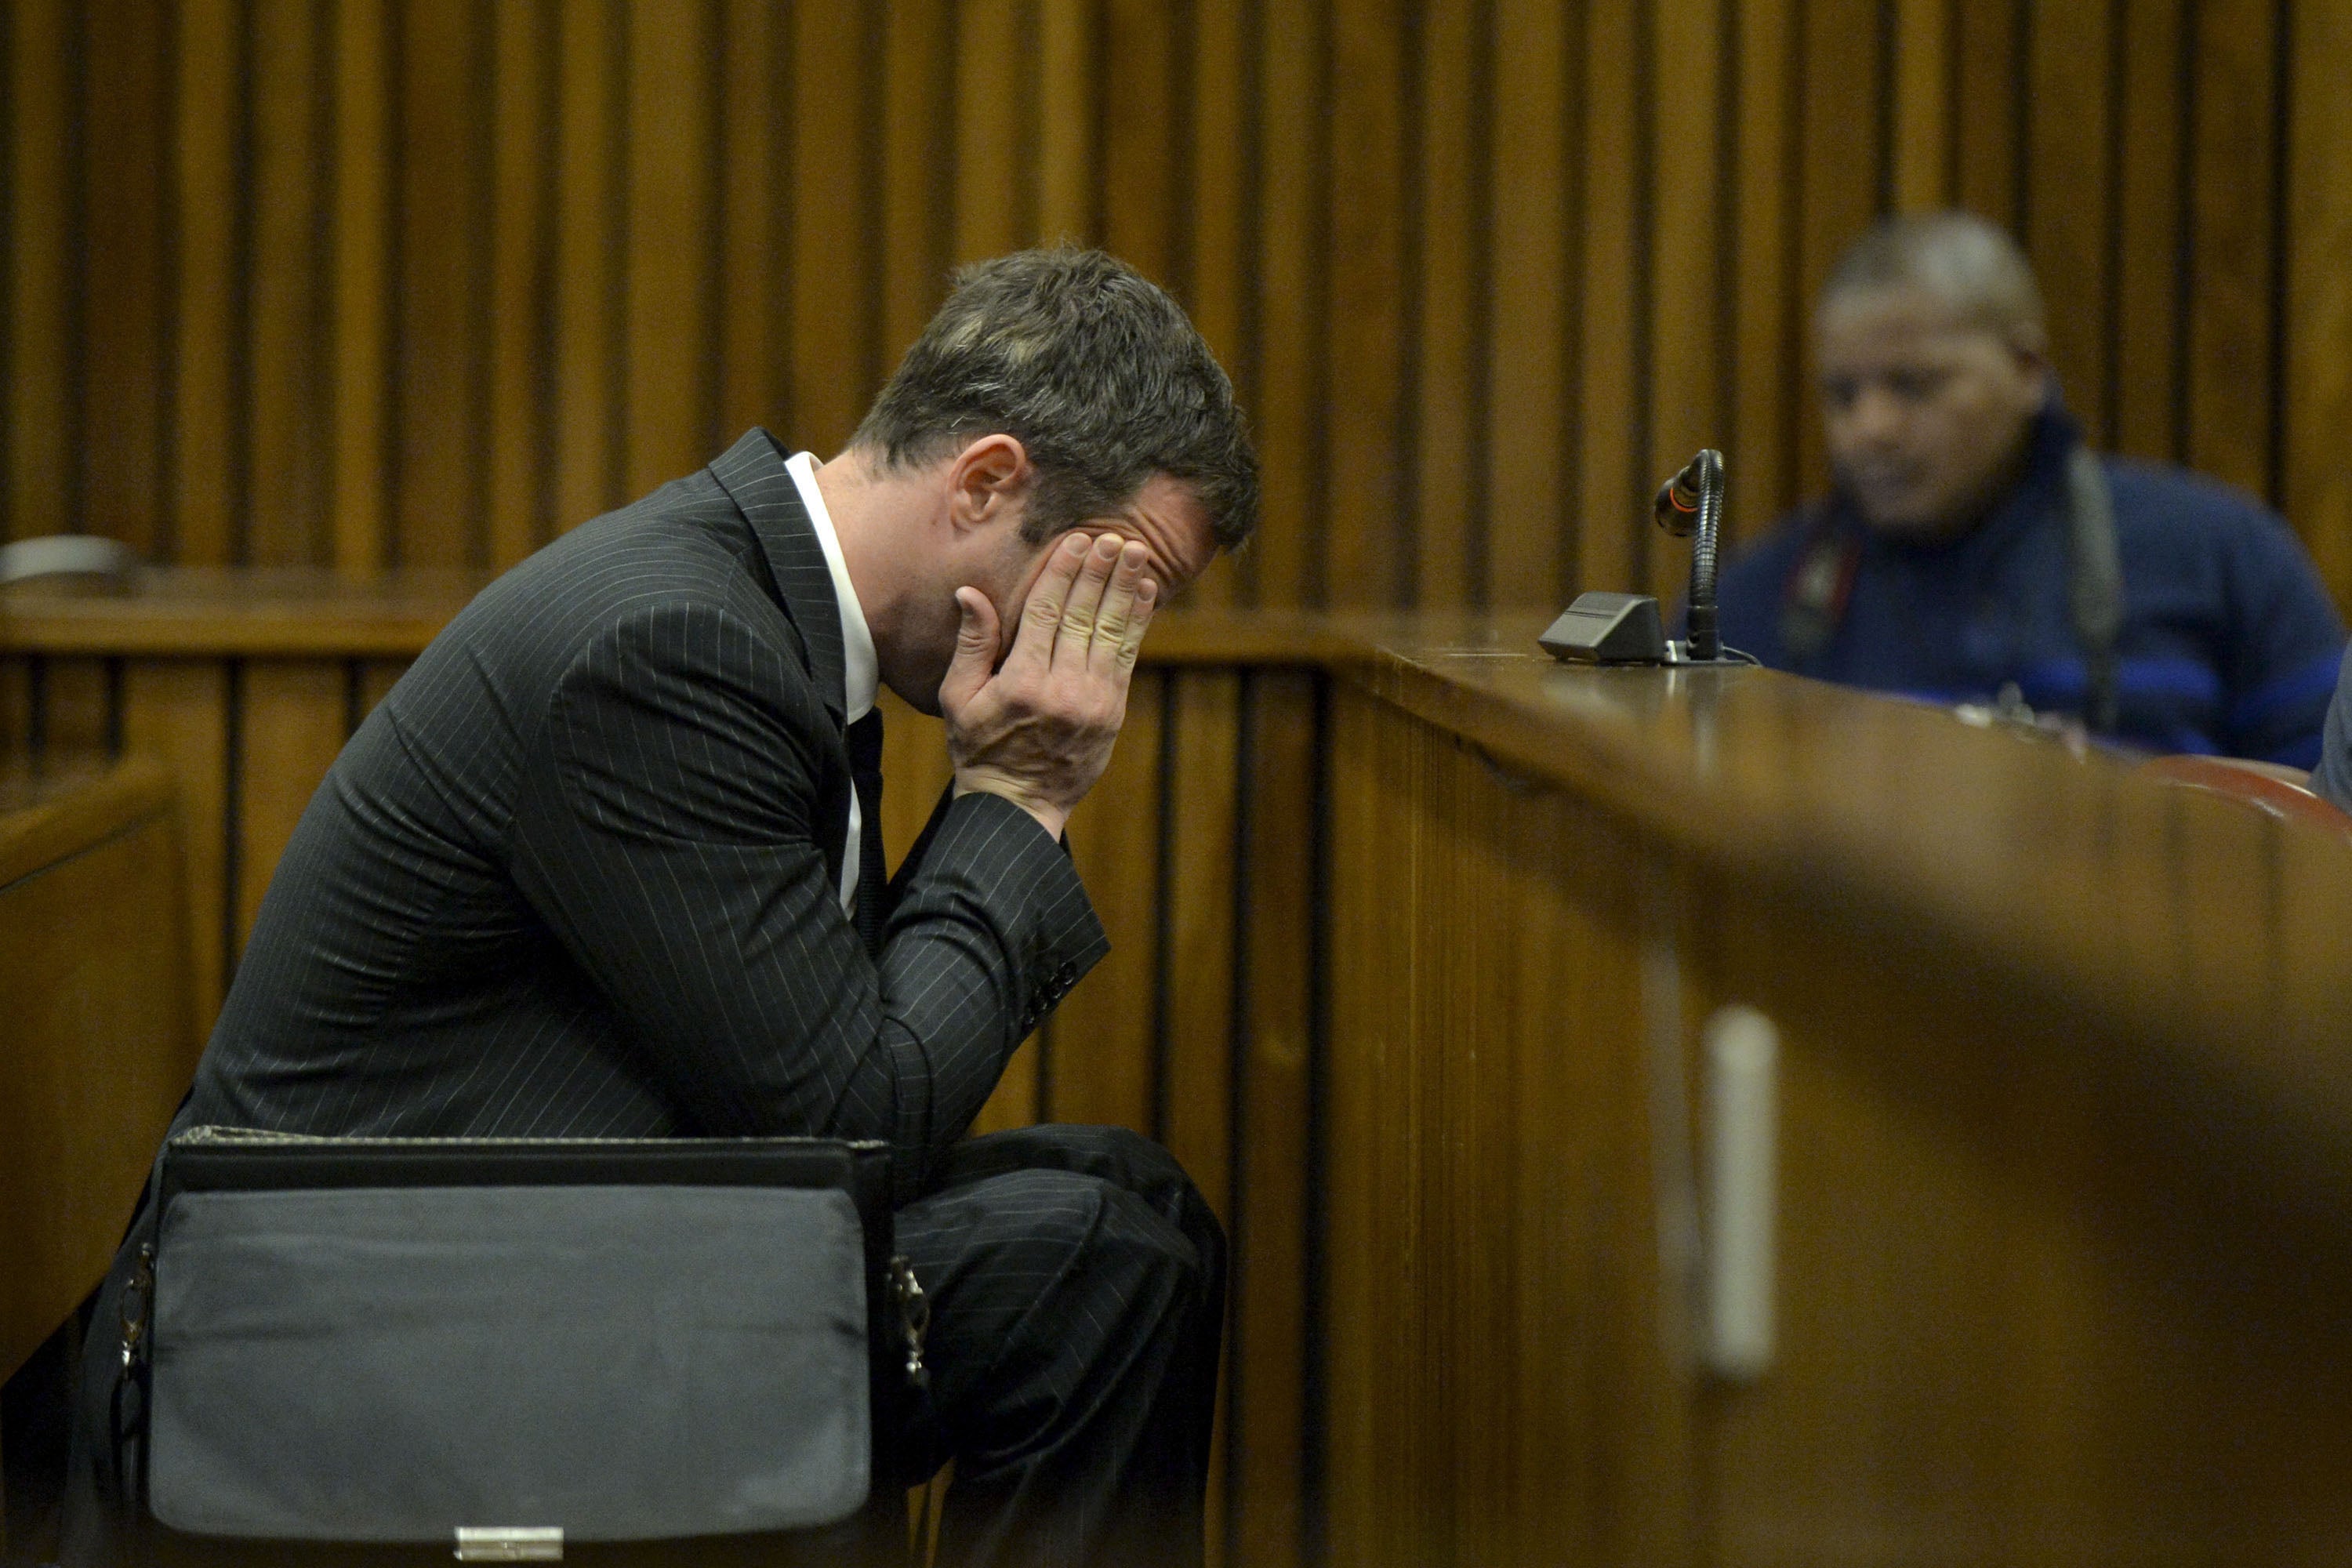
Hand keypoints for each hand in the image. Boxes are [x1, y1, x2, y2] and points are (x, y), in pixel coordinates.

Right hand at [938, 531, 1158, 838]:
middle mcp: (1061, 691)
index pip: (1045, 613)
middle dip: (1099, 572)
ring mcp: (1092, 703)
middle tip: (1114, 537)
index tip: (1076, 541)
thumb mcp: (959, 699)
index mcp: (1020, 684)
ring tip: (1137, 553)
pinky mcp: (1112, 713)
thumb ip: (972, 645)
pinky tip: (1144, 593)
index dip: (1062, 573)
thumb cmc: (979, 747)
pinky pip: (1127, 658)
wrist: (1018, 804)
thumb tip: (971, 592)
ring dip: (1125, 589)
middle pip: (1082, 616)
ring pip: (1111, 633)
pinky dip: (1136, 622)